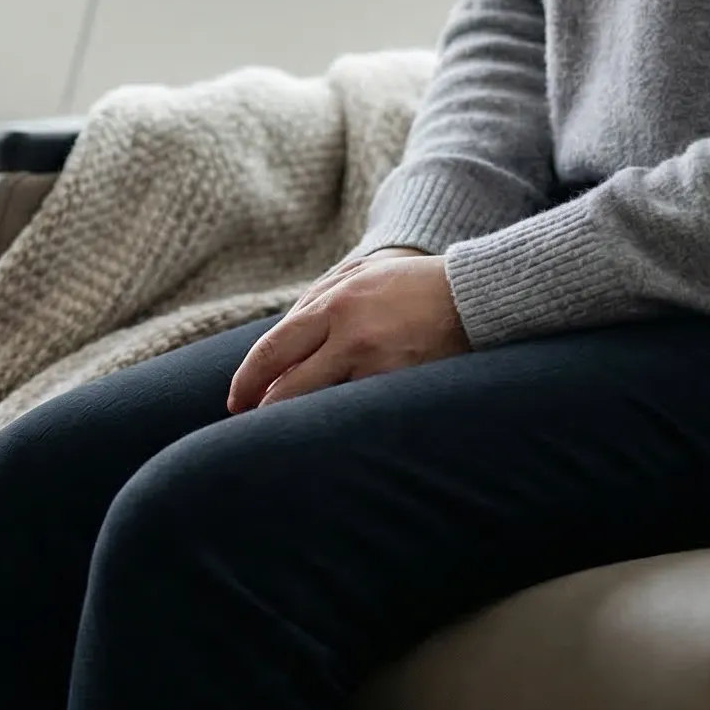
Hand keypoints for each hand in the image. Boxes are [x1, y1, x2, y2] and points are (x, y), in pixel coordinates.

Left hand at [228, 251, 467, 411]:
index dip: (248, 379)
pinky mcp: (403, 385)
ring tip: (286, 432)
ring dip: (299, 420)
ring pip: (321, 403)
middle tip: (249, 425)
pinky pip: (359, 410)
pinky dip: (340, 420)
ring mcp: (378, 363)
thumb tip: (277, 345)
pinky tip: (332, 429)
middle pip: (290, 385)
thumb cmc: (410, 286)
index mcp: (335, 304)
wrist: (474, 295)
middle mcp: (351, 335)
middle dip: (264, 409)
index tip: (235, 400)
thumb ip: (315, 303)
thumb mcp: (359, 277)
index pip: (274, 349)